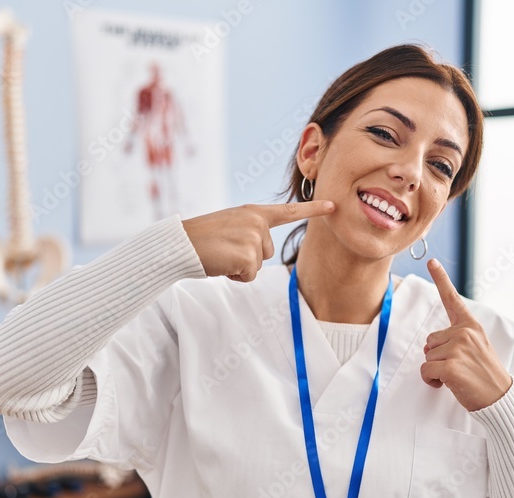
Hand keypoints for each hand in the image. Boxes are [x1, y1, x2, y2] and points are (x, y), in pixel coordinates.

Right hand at [182, 200, 333, 281]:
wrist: (180, 244)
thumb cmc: (201, 239)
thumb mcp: (229, 227)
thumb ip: (249, 232)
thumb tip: (259, 252)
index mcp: (253, 212)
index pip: (288, 211)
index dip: (312, 209)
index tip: (333, 205)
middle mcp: (257, 221)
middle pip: (268, 252)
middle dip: (248, 257)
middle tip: (225, 249)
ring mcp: (254, 237)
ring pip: (258, 265)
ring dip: (240, 267)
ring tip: (221, 255)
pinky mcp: (248, 254)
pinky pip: (249, 275)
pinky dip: (235, 276)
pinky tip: (221, 264)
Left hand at [422, 258, 512, 411]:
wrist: (500, 398)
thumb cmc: (484, 376)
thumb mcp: (476, 349)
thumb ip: (457, 340)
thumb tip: (429, 346)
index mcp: (471, 326)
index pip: (452, 300)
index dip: (441, 279)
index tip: (431, 261)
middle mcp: (464, 333)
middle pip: (430, 341)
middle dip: (438, 357)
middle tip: (459, 368)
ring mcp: (458, 348)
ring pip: (427, 357)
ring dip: (435, 371)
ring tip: (457, 377)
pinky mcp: (451, 366)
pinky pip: (426, 370)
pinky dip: (431, 381)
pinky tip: (448, 385)